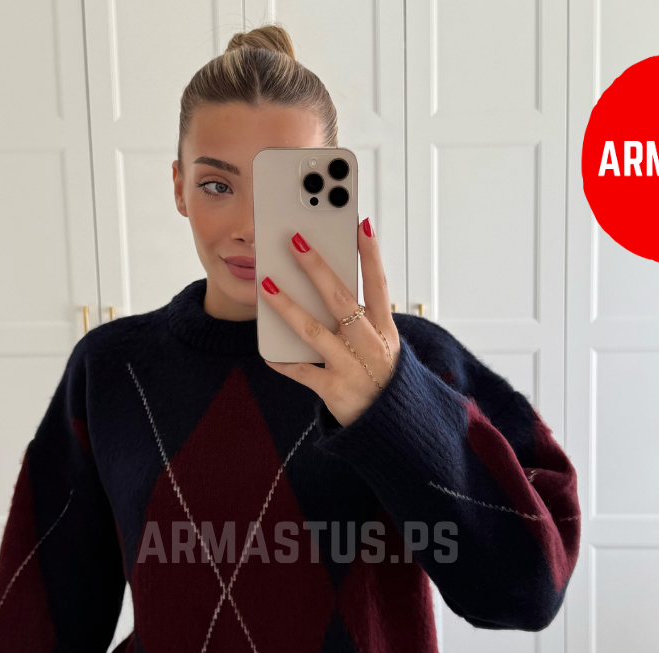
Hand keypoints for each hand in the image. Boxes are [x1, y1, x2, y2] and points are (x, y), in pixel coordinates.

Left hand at [259, 217, 399, 426]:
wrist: (392, 424)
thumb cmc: (380, 374)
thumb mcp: (382, 342)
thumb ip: (361, 315)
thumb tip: (329, 279)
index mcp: (383, 329)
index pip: (378, 284)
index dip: (370, 254)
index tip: (360, 222)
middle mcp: (369, 345)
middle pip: (340, 300)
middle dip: (317, 268)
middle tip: (296, 240)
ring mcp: (351, 367)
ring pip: (315, 332)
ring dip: (289, 307)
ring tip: (266, 285)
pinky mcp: (334, 390)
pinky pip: (303, 372)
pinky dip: (284, 362)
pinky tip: (267, 353)